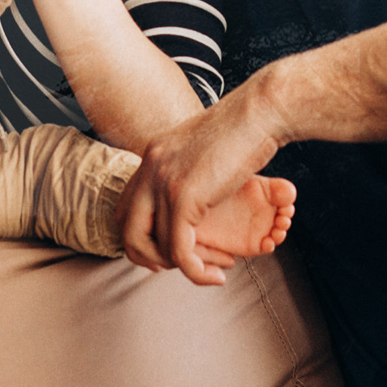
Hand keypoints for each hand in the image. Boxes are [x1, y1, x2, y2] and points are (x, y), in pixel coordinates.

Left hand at [117, 85, 289, 285]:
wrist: (261, 110)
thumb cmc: (245, 127)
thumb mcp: (203, 146)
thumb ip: (188, 166)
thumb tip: (192, 185)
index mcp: (153, 154)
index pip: (125, 206)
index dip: (138, 236)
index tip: (162, 251)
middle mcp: (150, 167)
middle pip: (126, 229)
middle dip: (146, 257)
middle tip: (174, 267)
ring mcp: (163, 182)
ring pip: (155, 246)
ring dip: (181, 268)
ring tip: (208, 270)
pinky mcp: (184, 197)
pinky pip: (179, 251)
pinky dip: (195, 272)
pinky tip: (215, 276)